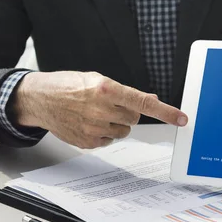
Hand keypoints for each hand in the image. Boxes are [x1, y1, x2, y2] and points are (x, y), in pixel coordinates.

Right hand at [11, 71, 187, 148]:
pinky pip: (109, 141)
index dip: (166, 111)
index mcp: (106, 89)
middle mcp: (102, 109)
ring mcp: (94, 128)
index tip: (182, 118)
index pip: (143, 103)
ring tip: (95, 113)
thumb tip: (149, 100)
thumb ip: (124, 92)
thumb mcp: (96, 79)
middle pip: (134, 119)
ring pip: (124, 131)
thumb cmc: (67, 86)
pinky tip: (88, 123)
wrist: (39, 98)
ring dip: (116, 124)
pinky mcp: (88, 142)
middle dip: (127, 113)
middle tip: (109, 105)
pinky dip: (103, 133)